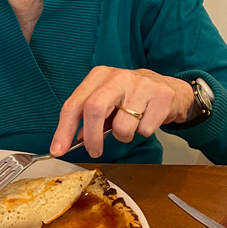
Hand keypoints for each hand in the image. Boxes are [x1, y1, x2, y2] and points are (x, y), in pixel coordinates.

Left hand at [50, 66, 195, 158]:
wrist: (169, 88)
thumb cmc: (132, 96)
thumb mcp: (108, 100)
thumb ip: (89, 117)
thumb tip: (73, 140)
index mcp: (99, 76)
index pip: (74, 104)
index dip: (63, 130)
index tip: (58, 150)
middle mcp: (118, 77)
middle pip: (94, 110)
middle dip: (92, 137)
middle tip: (94, 151)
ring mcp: (141, 85)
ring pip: (122, 127)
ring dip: (124, 136)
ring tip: (132, 125)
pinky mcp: (161, 97)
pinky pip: (144, 130)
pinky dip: (143, 132)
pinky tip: (148, 119)